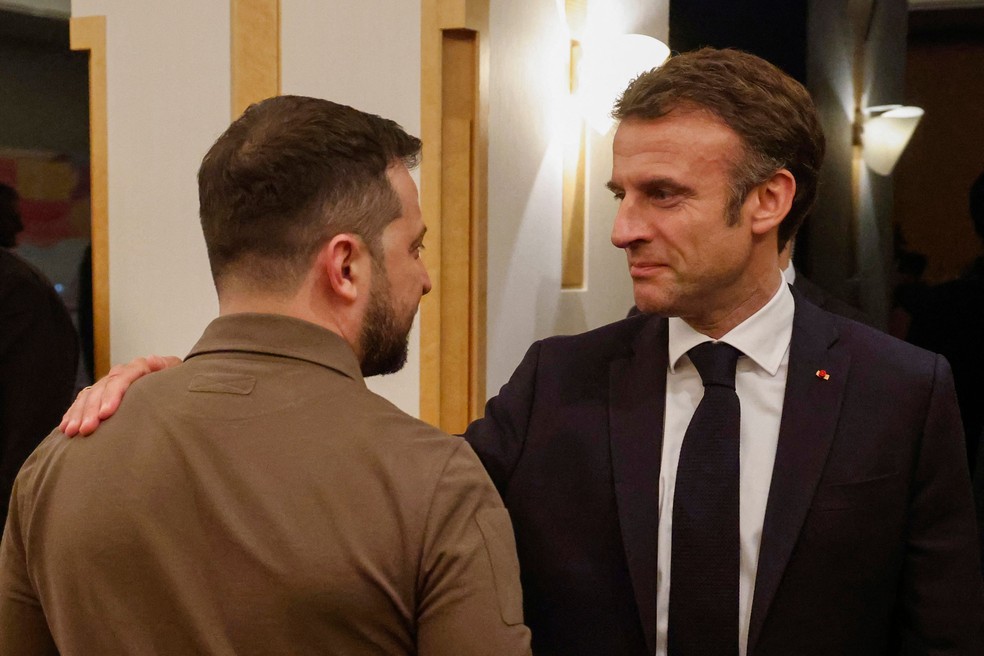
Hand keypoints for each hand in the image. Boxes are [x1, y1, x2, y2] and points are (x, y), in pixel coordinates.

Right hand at [60, 355, 181, 436]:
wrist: (173, 386)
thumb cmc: (178, 384)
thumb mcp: (177, 374)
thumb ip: (166, 367)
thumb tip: (152, 359)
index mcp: (142, 367)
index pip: (124, 377)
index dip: (113, 394)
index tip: (106, 414)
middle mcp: (122, 373)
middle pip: (103, 388)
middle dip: (92, 409)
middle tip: (86, 429)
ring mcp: (110, 383)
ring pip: (89, 395)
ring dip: (79, 413)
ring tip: (72, 432)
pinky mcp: (101, 394)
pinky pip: (82, 402)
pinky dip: (73, 414)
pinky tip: (65, 429)